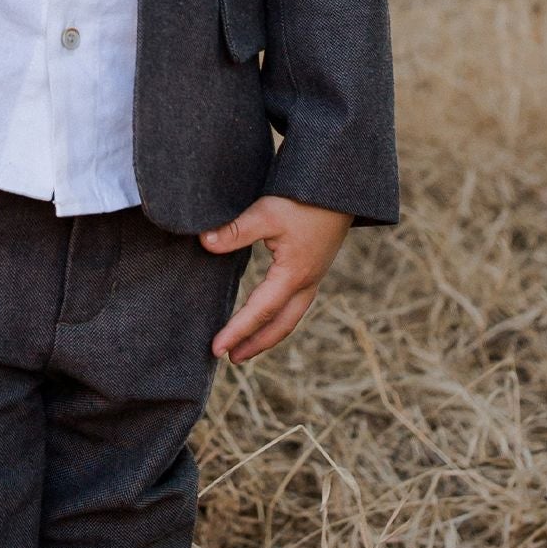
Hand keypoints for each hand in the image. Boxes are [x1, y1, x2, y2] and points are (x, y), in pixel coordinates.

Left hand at [200, 194, 352, 362]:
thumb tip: (205, 242)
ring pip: (290, 318)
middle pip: (279, 326)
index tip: (216, 349)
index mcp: (293, 275)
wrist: (341, 189)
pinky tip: (267, 315)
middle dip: (254, 344)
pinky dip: (278, 319)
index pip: (259, 312)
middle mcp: (306, 283)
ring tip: (246, 347)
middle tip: (230, 358)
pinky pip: (295, 305)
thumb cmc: (305, 200)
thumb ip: (235, 231)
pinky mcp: (314, 269)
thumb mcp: (266, 213)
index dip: (236, 332)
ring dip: (268, 335)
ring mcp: (313, 278)